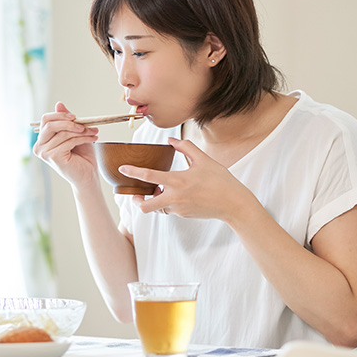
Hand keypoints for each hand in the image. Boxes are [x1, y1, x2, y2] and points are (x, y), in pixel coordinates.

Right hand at [32, 101, 99, 189]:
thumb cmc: (81, 156)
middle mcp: (39, 146)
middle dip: (68, 122)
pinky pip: (69, 140)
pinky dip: (82, 138)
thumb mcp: (74, 133)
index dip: (60, 115)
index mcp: (42, 140)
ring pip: (63, 133)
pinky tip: (92, 139)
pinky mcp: (53, 157)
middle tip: (84, 124)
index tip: (75, 117)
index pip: (45, 120)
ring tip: (93, 133)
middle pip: (50, 124)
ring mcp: (44, 152)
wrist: (87, 176)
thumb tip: (59, 104)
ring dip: (81, 131)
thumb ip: (66, 120)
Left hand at [118, 137, 257, 221]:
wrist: (234, 204)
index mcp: (178, 181)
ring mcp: (179, 209)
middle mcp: (175, 197)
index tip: (122, 169)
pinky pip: (170, 209)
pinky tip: (179, 195)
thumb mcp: (204, 160)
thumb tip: (172, 140)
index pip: (149, 176)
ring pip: (158, 208)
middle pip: (146, 205)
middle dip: (137, 201)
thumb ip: (186, 147)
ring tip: (161, 191)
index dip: (133, 172)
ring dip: (155, 200)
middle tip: (136, 194)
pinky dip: (169, 203)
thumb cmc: (221, 181)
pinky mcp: (184, 215)